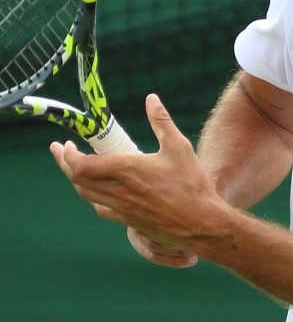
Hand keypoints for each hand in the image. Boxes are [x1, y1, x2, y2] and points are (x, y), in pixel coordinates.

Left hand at [50, 94, 227, 261]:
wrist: (200, 222)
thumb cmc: (191, 185)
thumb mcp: (179, 147)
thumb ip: (161, 121)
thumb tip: (151, 99)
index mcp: (126, 169)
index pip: (81, 164)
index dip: (68, 155)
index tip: (66, 144)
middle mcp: (118, 190)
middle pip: (77, 179)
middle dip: (65, 164)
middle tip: (63, 151)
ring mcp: (121, 207)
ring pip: (86, 194)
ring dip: (77, 180)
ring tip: (77, 168)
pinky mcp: (128, 221)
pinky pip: (101, 208)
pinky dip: (93, 196)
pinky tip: (99, 191)